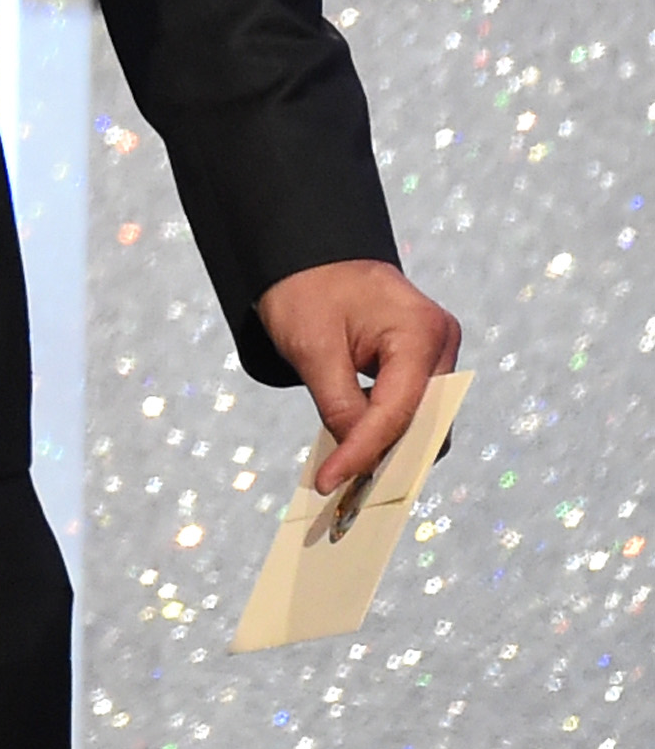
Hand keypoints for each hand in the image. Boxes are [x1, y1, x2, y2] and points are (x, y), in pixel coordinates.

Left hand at [255, 257, 462, 496]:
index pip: (398, 411)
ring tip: (345, 476)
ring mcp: (437, 352)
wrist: (310, 254)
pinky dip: (387, 431)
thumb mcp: (312, 346)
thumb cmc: (307, 288)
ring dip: (388, 449)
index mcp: (418, 330)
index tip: (329, 485)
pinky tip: (354, 447)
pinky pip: (413, 408)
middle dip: (387, 460)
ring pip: (423, 422)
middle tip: (343, 494)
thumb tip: (354, 459)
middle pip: (425, 424)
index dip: (364, 454)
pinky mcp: (423, 362)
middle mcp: (440, 343)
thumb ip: (338, 404)